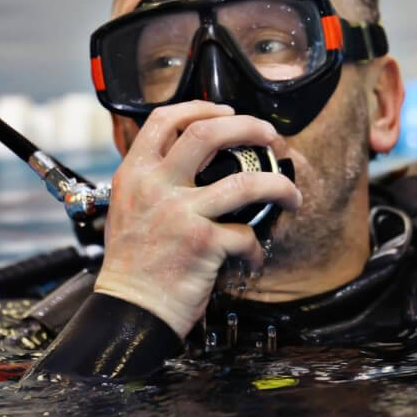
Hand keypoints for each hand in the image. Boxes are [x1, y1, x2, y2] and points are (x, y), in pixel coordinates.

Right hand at [92, 101, 301, 338]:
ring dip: (279, 185)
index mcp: (135, 174)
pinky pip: (246, 235)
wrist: (130, 310)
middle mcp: (156, 186)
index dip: (200, 107)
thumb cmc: (131, 266)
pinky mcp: (204, 242)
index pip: (164, 120)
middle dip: (249, 126)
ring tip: (290, 194)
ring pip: (246, 182)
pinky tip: (251, 258)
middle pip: (208, 133)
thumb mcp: (126, 208)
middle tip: (270, 135)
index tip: (225, 111)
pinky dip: (255, 248)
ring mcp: (181, 213)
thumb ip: (151, 181)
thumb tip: (186, 162)